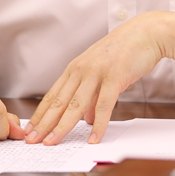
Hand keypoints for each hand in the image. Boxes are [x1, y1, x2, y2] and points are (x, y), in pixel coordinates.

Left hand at [24, 11, 170, 145]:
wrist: (144, 33)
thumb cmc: (123, 51)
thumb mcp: (101, 72)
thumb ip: (92, 96)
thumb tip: (87, 118)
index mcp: (75, 68)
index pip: (52, 96)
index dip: (40, 114)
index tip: (29, 130)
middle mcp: (82, 71)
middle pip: (59, 102)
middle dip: (44, 124)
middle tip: (31, 140)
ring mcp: (97, 73)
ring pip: (76, 105)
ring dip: (62, 126)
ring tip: (53, 142)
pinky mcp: (115, 78)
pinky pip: (104, 105)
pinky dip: (99, 124)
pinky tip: (94, 138)